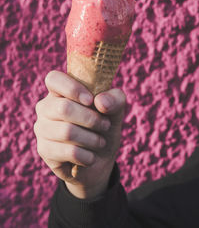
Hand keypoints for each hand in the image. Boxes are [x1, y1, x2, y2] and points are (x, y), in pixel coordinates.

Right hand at [34, 70, 125, 198]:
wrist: (100, 159)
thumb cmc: (104, 127)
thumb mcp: (115, 110)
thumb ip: (115, 99)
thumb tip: (100, 101)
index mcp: (60, 91)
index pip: (54, 79)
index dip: (73, 88)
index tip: (90, 100)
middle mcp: (46, 107)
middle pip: (64, 108)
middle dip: (92, 119)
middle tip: (105, 126)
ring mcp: (42, 128)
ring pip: (67, 131)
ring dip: (92, 139)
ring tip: (100, 142)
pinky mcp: (44, 149)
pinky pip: (69, 151)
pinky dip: (87, 156)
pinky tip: (91, 157)